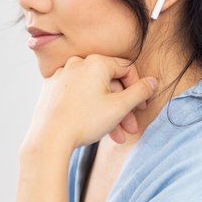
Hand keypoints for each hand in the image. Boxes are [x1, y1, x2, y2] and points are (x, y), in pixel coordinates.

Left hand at [24, 55, 157, 151]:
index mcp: (95, 62)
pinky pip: (76, 95)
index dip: (138, 88)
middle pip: (109, 83)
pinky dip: (88, 108)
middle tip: (131, 127)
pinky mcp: (51, 89)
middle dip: (123, 107)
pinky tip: (95, 128)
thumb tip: (153, 81)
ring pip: (93, 92)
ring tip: (117, 135)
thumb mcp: (120, 107)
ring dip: (108, 112)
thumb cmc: (84, 121)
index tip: (142, 107)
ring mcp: (62, 76)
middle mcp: (77, 63)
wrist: (48, 139)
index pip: (126, 69)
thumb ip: (140, 92)